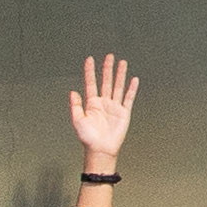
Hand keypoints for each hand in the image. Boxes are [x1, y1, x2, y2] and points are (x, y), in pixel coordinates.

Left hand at [65, 53, 137, 171]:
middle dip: (107, 68)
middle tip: (109, 56)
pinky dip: (131, 89)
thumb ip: (76, 106)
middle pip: (106, 81)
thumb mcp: (78, 121)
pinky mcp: (124, 113)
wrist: (100, 150)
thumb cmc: (88, 138)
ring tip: (122, 62)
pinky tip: (133, 80)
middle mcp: (103, 103)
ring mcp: (114, 107)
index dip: (90, 71)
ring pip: (118, 86)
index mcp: (92, 103)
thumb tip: (73, 92)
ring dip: (120, 74)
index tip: (90, 60)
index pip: (91, 83)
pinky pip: (128, 98)